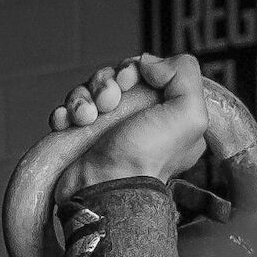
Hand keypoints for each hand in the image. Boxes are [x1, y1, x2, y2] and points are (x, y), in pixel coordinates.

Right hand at [3, 55, 216, 256]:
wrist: (105, 191)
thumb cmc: (147, 158)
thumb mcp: (190, 114)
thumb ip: (184, 74)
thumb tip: (148, 64)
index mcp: (168, 114)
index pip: (149, 71)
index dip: (137, 68)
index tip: (131, 79)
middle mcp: (139, 120)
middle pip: (117, 77)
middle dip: (107, 82)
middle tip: (108, 101)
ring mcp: (108, 131)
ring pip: (90, 90)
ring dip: (84, 96)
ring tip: (86, 117)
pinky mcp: (82, 140)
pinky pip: (69, 110)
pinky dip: (65, 112)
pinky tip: (68, 122)